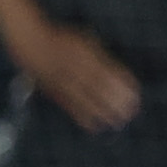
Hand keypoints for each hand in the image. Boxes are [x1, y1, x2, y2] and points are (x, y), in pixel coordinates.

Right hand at [17, 16, 140, 131]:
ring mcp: (63, 81)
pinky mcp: (54, 93)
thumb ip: (101, 56)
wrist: (31, 43)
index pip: (108, 71)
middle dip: (117, 101)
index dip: (123, 84)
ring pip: (86, 100)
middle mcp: (75, 68)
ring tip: (118, 121)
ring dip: (104, 112)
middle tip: (131, 111)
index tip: (135, 93)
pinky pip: (70, 108)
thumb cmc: (62, 40)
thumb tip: (118, 74)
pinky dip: (84, 118)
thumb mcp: (85, 41)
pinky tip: (96, 126)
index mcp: (85, 54)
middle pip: (100, 87)